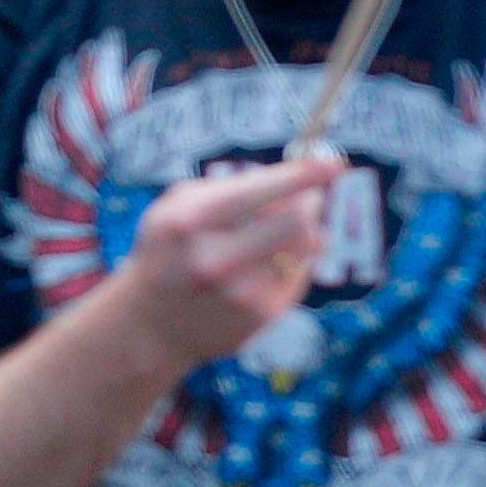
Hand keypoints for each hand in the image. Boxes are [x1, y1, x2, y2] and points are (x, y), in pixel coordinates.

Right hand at [108, 157, 343, 368]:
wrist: (152, 323)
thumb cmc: (170, 249)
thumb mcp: (176, 206)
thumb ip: (230, 188)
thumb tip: (297, 185)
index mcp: (189, 222)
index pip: (259, 192)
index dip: (302, 175)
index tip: (333, 163)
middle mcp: (215, 260)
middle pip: (296, 220)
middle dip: (310, 201)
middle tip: (308, 196)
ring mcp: (240, 293)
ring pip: (305, 246)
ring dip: (304, 229)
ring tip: (280, 230)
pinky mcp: (262, 316)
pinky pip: (300, 272)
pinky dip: (294, 259)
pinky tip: (269, 262)